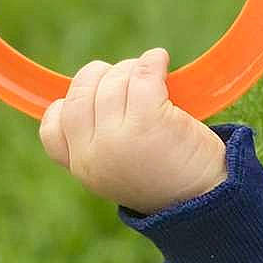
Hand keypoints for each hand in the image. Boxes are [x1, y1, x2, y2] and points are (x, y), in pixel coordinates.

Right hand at [39, 47, 227, 214]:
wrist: (211, 202)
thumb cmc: (171, 180)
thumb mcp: (124, 170)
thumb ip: (103, 143)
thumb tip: (96, 92)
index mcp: (84, 168)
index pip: (52, 129)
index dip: (66, 105)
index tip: (90, 97)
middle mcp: (94, 155)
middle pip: (80, 95)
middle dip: (100, 77)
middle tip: (127, 77)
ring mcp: (118, 139)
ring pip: (111, 83)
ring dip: (131, 70)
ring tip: (152, 75)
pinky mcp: (148, 123)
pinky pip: (141, 77)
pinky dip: (151, 62)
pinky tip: (161, 60)